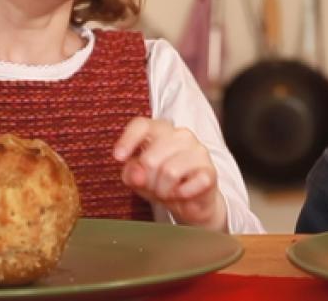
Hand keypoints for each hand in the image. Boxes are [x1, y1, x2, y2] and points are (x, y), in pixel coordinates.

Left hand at [114, 117, 226, 231]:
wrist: (192, 203)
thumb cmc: (163, 184)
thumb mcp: (139, 178)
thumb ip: (131, 172)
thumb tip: (137, 173)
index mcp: (161, 131)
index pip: (142, 125)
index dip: (128, 140)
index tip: (118, 157)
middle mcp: (181, 135)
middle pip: (150, 158)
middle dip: (148, 181)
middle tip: (154, 187)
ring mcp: (198, 151)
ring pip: (169, 172)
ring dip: (164, 190)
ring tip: (169, 191)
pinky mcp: (209, 170)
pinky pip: (187, 186)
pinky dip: (180, 195)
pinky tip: (183, 193)